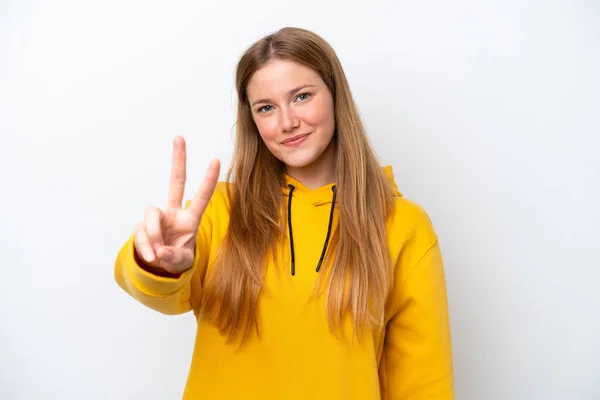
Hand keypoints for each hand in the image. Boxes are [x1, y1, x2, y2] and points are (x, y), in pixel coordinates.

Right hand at [133, 136, 219, 274]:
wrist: (159, 266)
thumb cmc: (176, 258)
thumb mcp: (181, 262)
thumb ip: (174, 257)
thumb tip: (160, 252)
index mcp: (190, 219)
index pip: (201, 197)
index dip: (208, 180)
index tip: (216, 160)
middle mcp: (173, 212)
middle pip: (176, 181)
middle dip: (178, 160)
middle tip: (179, 137)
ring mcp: (157, 217)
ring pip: (151, 215)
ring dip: (154, 235)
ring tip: (158, 253)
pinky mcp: (141, 225)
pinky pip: (141, 232)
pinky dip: (145, 246)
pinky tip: (151, 256)